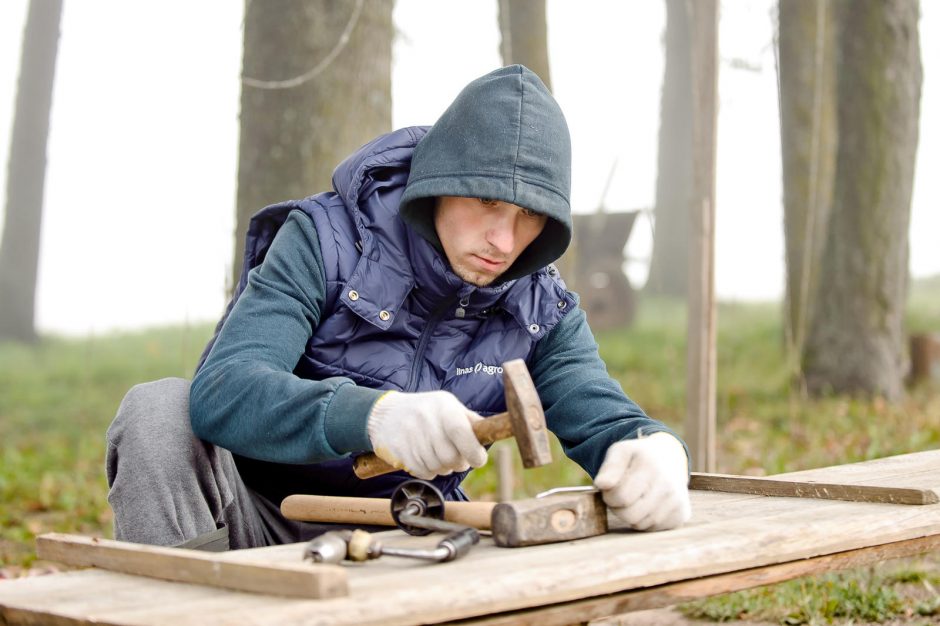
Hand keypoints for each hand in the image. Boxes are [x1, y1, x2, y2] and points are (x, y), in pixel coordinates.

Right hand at [366, 390, 487, 479]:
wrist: (384, 414)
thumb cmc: (424, 410)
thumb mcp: (447, 405)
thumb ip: (468, 419)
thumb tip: (490, 432)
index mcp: (443, 406)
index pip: (461, 432)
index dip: (473, 451)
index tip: (478, 460)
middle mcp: (426, 419)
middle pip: (450, 457)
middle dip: (459, 463)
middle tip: (457, 460)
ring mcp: (410, 436)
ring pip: (438, 467)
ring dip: (444, 468)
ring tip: (440, 456)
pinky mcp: (399, 451)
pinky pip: (423, 472)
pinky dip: (430, 472)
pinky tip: (427, 460)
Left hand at [594, 432, 690, 530]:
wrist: (670, 459)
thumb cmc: (638, 458)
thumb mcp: (621, 452)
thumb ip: (609, 467)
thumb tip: (601, 484)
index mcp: (650, 466)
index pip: (620, 497)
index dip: (609, 496)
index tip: (611, 488)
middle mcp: (668, 485)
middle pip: (630, 515)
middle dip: (618, 508)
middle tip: (621, 496)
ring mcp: (677, 501)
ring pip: (640, 524)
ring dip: (631, 515)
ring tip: (635, 498)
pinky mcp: (681, 515)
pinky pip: (652, 529)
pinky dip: (645, 520)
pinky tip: (648, 505)